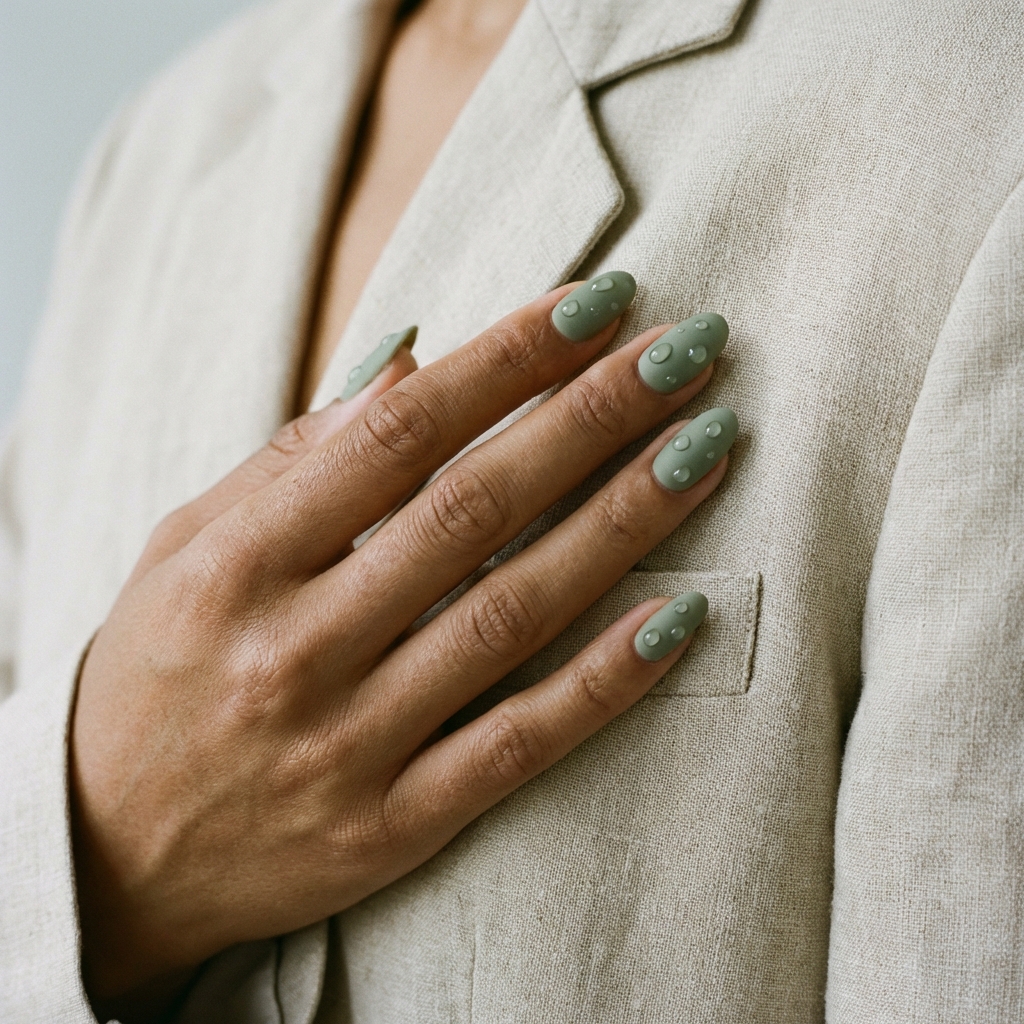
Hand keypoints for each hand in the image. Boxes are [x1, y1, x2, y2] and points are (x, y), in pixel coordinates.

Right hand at [71, 282, 729, 1019]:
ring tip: (706, 446)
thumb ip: (293, 460)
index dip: (506, 359)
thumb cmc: (150, 676)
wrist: (110, 857)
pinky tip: (682, 615)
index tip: (596, 304)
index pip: (397, 436)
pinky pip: (517, 745)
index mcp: (237, 564)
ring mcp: (349, 744)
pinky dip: (604, 681)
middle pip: (472, 511)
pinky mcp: (392, 827)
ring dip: (622, 525)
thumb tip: (410, 362)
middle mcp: (294, 649)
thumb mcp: (186, 550)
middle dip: (590, 418)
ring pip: (510, 617)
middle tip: (685, 352)